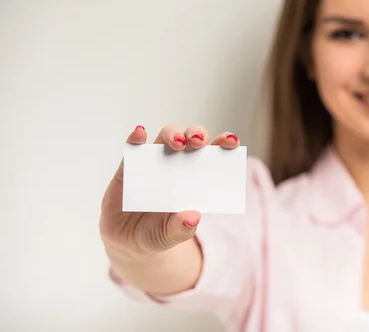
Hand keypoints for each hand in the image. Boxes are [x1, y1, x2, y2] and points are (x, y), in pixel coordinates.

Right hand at [99, 124, 239, 257]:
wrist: (129, 242)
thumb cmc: (158, 234)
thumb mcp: (171, 236)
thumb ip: (181, 228)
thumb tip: (192, 217)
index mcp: (197, 177)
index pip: (214, 154)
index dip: (224, 143)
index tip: (232, 142)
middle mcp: (178, 164)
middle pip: (190, 139)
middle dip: (197, 135)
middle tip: (198, 142)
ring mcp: (153, 162)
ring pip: (165, 137)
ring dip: (172, 134)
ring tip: (177, 143)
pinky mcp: (129, 167)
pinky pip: (133, 147)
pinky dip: (136, 138)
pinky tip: (140, 134)